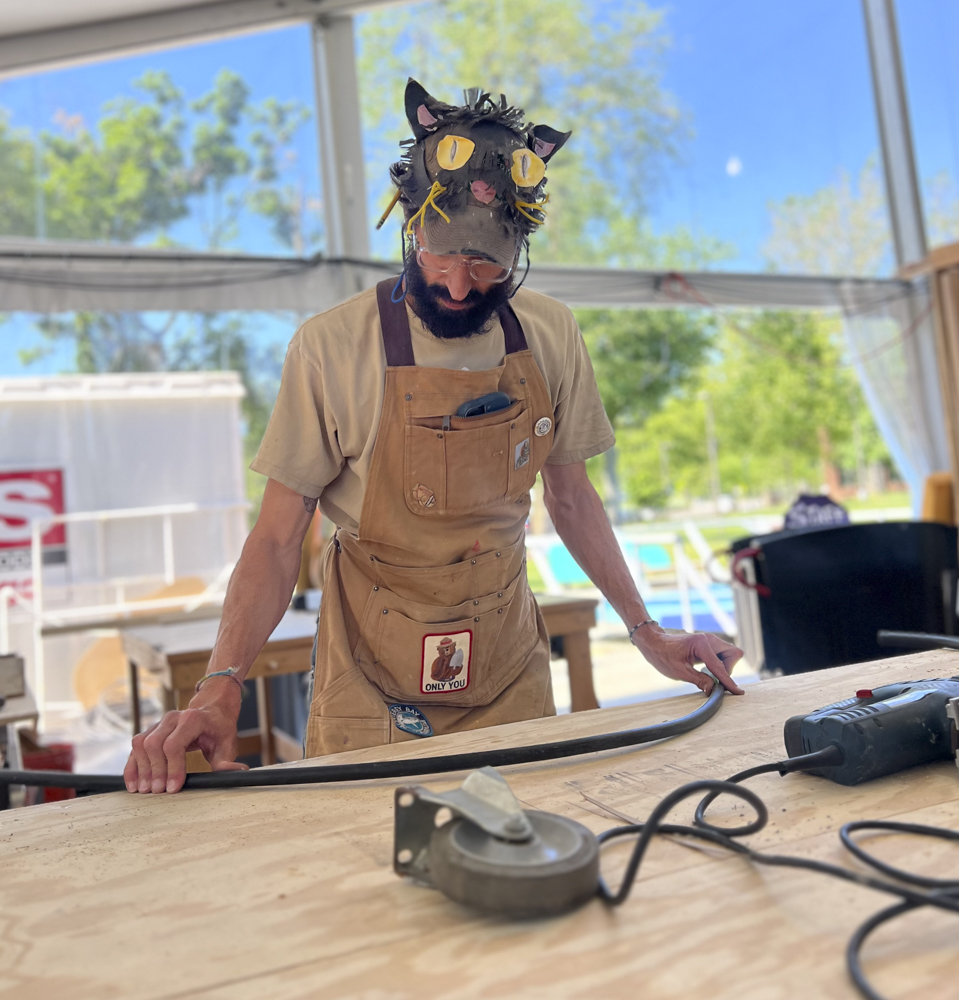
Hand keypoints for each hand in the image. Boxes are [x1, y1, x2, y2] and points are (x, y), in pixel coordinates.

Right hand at [123, 680, 247, 793]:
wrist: (212, 708)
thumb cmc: (220, 727)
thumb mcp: (228, 742)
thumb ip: (227, 760)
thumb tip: (237, 773)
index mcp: (193, 718)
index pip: (174, 744)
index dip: (172, 768)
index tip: (173, 788)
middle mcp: (173, 717)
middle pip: (154, 744)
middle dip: (155, 770)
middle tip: (157, 792)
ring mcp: (160, 722)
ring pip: (141, 744)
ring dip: (141, 769)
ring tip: (144, 790)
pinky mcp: (151, 730)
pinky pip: (136, 746)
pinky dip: (132, 765)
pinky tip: (133, 783)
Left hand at [631, 625, 744, 695]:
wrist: (654, 643)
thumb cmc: (663, 656)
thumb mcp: (679, 672)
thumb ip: (699, 680)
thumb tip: (713, 690)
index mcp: (701, 644)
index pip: (720, 666)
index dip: (729, 681)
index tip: (737, 692)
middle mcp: (708, 639)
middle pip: (733, 654)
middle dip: (729, 669)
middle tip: (715, 680)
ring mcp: (709, 640)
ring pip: (729, 654)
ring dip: (724, 667)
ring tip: (709, 676)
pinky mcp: (708, 644)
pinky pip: (722, 654)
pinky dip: (720, 664)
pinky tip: (707, 671)